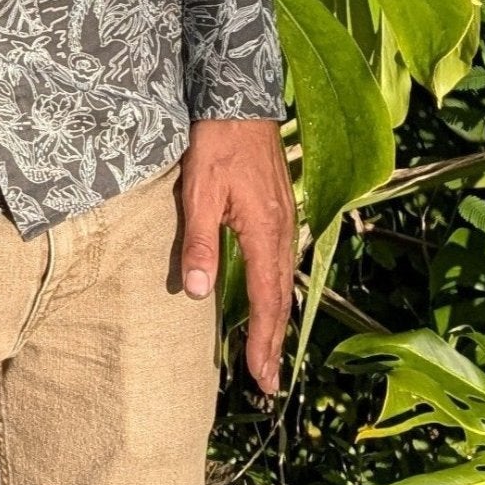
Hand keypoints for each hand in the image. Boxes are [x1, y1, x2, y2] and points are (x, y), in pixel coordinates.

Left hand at [179, 118, 295, 396]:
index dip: (262, 343)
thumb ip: (199, 243)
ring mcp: (286, 221)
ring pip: (284, 283)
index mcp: (266, 234)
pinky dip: (277, 292)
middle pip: (281, 299)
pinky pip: (282, 263)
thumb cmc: (217, 145)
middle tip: (268, 383)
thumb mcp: (199, 193)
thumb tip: (198, 293)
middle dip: (273, 343)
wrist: (239, 102)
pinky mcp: (280, 210)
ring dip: (276, 320)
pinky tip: (269, 299)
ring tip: (268, 353)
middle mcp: (284, 233)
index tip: (262, 379)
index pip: (265, 302)